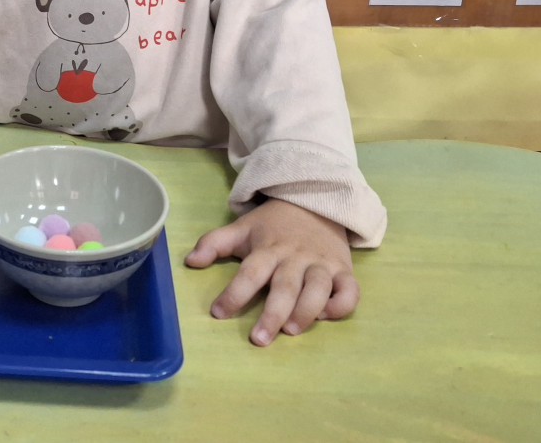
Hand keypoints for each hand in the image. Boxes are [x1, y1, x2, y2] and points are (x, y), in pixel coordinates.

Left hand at [185, 198, 358, 346]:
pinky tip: (327, 316)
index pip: (250, 272)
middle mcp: (295, 258)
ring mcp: (322, 264)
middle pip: (285, 286)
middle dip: (272, 314)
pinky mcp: (344, 270)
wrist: (315, 201)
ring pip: (318, 289)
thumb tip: (190, 261)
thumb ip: (215, 243)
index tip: (218, 313)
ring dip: (306, 311)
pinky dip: (341, 304)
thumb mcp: (242, 228)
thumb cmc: (274, 224)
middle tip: (259, 338)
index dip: (234, 293)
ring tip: (291, 330)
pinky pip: (349, 290)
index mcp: (268, 249)